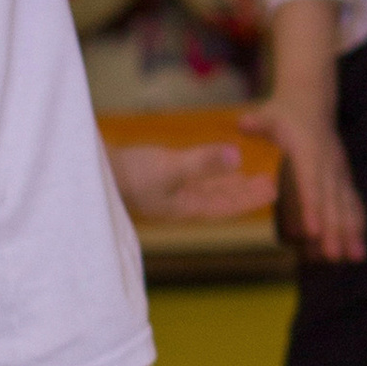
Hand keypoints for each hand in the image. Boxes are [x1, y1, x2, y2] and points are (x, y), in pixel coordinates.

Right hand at [108, 137, 277, 225]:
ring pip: (210, 190)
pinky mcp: (161, 178)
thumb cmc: (130, 173)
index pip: (225, 207)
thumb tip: (238, 157)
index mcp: (185, 208)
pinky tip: (219, 166)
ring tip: (254, 178)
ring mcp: (169, 192)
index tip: (274, 192)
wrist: (92, 171)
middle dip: (245, 193)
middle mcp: (180, 203)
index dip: (249, 200)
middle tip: (273, 184)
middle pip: (221, 200)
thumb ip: (203, 162)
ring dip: (232, 184)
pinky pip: (195, 179)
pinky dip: (212, 174)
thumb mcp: (170, 168)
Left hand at [247, 96, 366, 262]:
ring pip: (346, 205)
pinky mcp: (342, 177)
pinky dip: (355, 225)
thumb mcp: (268, 113)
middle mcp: (329, 164)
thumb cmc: (285, 111)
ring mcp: (339, 171)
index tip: (311, 231)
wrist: (313, 100)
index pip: (311, 182)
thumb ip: (257, 122)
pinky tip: (358, 247)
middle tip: (333, 255)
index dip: (311, 207)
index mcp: (310, 151)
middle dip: (334, 229)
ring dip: (350, 232)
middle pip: (332, 200)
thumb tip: (244, 123)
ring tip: (354, 257)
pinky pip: (352, 203)